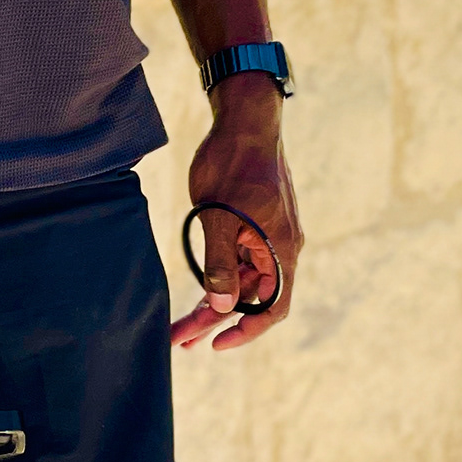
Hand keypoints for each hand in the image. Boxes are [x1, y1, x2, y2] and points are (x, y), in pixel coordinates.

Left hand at [171, 78, 302, 352]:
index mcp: (281, 249)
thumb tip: (219, 306)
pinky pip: (240, 259)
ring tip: (182, 324)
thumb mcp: (218, 216)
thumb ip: (220, 263)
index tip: (214, 344)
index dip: (245, 331)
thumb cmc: (232, 162)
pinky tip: (198, 288)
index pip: (271, 307)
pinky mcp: (254, 223)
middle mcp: (279, 247)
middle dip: (216, 320)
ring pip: (243, 279)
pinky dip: (219, 275)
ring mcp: (267, 234)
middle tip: (180, 339)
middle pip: (251, 297)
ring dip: (215, 300)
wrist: (244, 118)